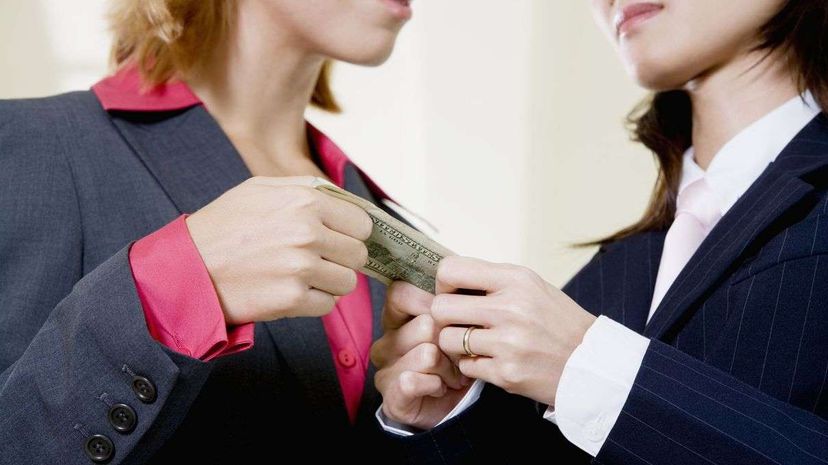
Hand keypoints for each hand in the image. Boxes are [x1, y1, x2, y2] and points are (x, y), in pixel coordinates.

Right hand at [185, 176, 371, 323]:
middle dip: (342, 259)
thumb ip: (307, 189)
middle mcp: (308, 233)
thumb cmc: (223, 226)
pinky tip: (290, 291)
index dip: (351, 233)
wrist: (187, 267)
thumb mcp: (261, 189)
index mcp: (306, 201)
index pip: (362, 223)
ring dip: (329, 283)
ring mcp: (301, 268)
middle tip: (316, 259)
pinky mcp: (292, 300)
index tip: (338, 239)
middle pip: (358, 255)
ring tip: (300, 276)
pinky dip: (313, 303)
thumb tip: (346, 200)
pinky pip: (327, 305)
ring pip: (347, 282)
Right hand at [372, 282, 470, 429]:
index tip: (453, 314)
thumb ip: (452, 301)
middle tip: (458, 355)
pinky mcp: (391, 395)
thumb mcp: (456, 323)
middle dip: (451, 342)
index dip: (431, 300)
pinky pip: (412, 380)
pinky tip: (440, 388)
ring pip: (426, 353)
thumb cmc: (456, 358)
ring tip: (453, 375)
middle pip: (424, 324)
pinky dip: (435, 385)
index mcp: (396, 318)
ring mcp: (385, 369)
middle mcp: (386, 341)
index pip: (400, 293)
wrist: (456, 404)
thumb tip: (459, 283)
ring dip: (449, 367)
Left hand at [432, 256, 596, 405]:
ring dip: (456, 344)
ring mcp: (508, 343)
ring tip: (476, 344)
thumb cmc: (558, 322)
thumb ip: (493, 281)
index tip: (452, 293)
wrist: (592, 363)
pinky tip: (491, 360)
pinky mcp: (506, 373)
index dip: (443, 284)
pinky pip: (465, 366)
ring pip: (447, 340)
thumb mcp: (532, 286)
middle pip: (440, 308)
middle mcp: (511, 308)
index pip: (451, 270)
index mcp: (516, 279)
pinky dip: (473, 365)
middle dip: (444, 318)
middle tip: (459, 323)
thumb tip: (448, 278)